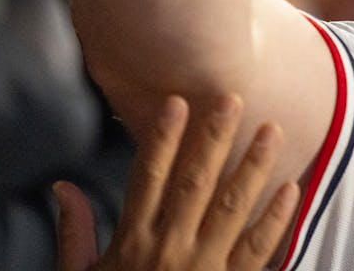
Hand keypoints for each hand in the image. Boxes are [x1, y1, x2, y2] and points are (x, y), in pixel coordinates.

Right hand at [54, 94, 298, 270]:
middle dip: (214, 140)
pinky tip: (290, 188)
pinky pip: (257, 250)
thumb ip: (76, 233)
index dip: (163, 140)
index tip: (177, 103)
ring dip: (253, 167)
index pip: (149, 180)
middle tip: (232, 99)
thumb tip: (63, 187)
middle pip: (195, 184)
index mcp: (133, 243)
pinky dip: (275, 219)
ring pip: (232, 208)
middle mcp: (169, 250)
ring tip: (272, 131)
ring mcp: (203, 268)